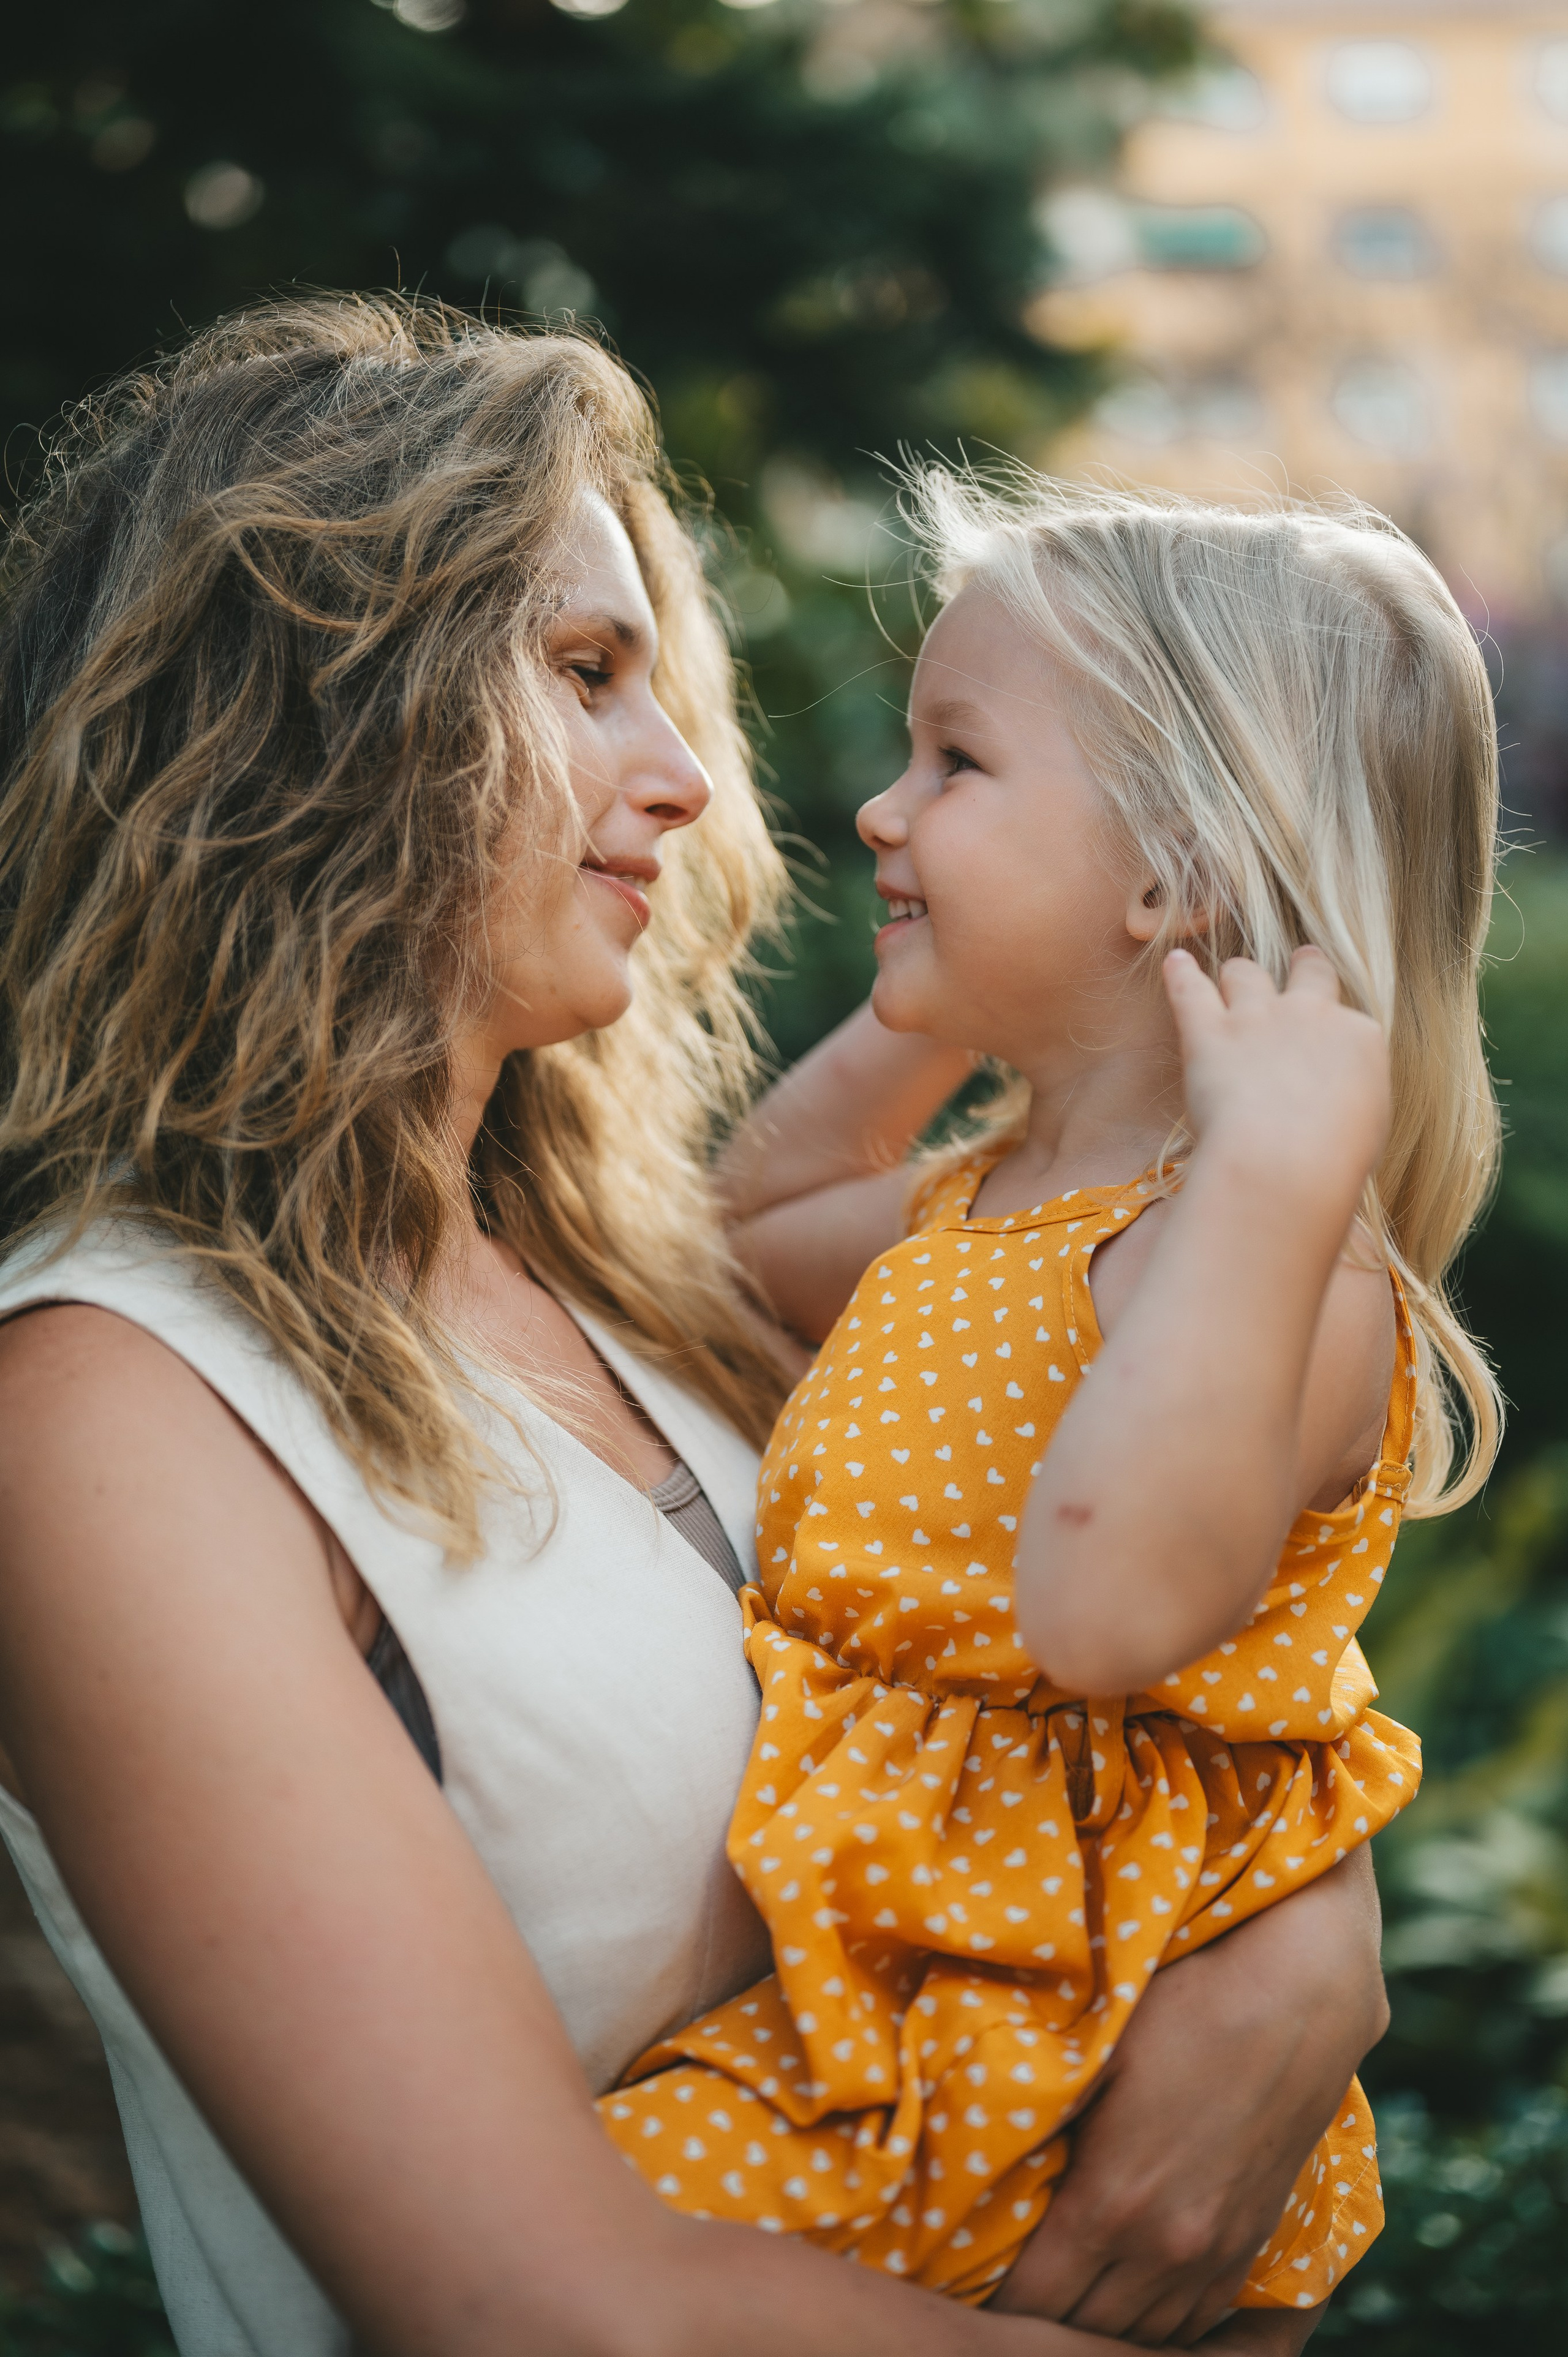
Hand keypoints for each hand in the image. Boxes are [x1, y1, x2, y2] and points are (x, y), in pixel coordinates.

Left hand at [992, 1854, 1385, 2345]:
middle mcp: (1163, 2247)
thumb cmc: (1186, 2011)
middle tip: (1014, 2285)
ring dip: (1101, 2325)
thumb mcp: (1097, 2056)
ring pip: (1144, 2336)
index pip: (1033, 2299)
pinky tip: (1133, 2299)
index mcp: (1111, 2203)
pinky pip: (1199, 2322)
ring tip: (1068, 2296)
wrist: (1299, 2005)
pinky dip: (1160, 2323)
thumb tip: (989, 2149)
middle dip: (1043, 2317)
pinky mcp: (1251, 2244)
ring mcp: (1214, 2254)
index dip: (996, 2296)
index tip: (972, 2277)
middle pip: (1084, 2329)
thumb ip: (1048, 2118)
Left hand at [1163, 947, 1388, 1212]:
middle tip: (1299, 962)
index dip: (1334, 1034)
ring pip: (1245, 973)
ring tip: (1230, 977)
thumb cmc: (1334, 1161)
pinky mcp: (1209, 1032)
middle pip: (1309, 973)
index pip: (1348, 1022)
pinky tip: (1175, 963)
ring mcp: (1257, 1017)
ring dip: (1239, 976)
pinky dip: (1180, 974)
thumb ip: (1352, 1100)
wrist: (1285, 1160)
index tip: (1326, 1051)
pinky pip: (1190, 989)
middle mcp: (1311, 1014)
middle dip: (1303, 967)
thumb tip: (1339, 1106)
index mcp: (1358, 1038)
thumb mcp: (1366, 1130)